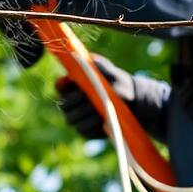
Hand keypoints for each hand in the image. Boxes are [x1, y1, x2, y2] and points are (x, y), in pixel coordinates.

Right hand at [55, 56, 169, 140]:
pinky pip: (83, 130)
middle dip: (74, 101)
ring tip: (98, 111)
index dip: (62, 85)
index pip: (60, 86)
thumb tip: (86, 60)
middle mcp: (71, 102)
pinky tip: (103, 122)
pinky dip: (92, 126)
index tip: (70, 82)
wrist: (132, 102)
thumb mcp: (109, 71)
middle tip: (86, 97)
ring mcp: (77, 118)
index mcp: (73, 85)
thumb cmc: (117, 82)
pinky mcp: (86, 131)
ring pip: (72, 119)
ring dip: (84, 114)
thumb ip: (97, 66)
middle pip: (64, 104)